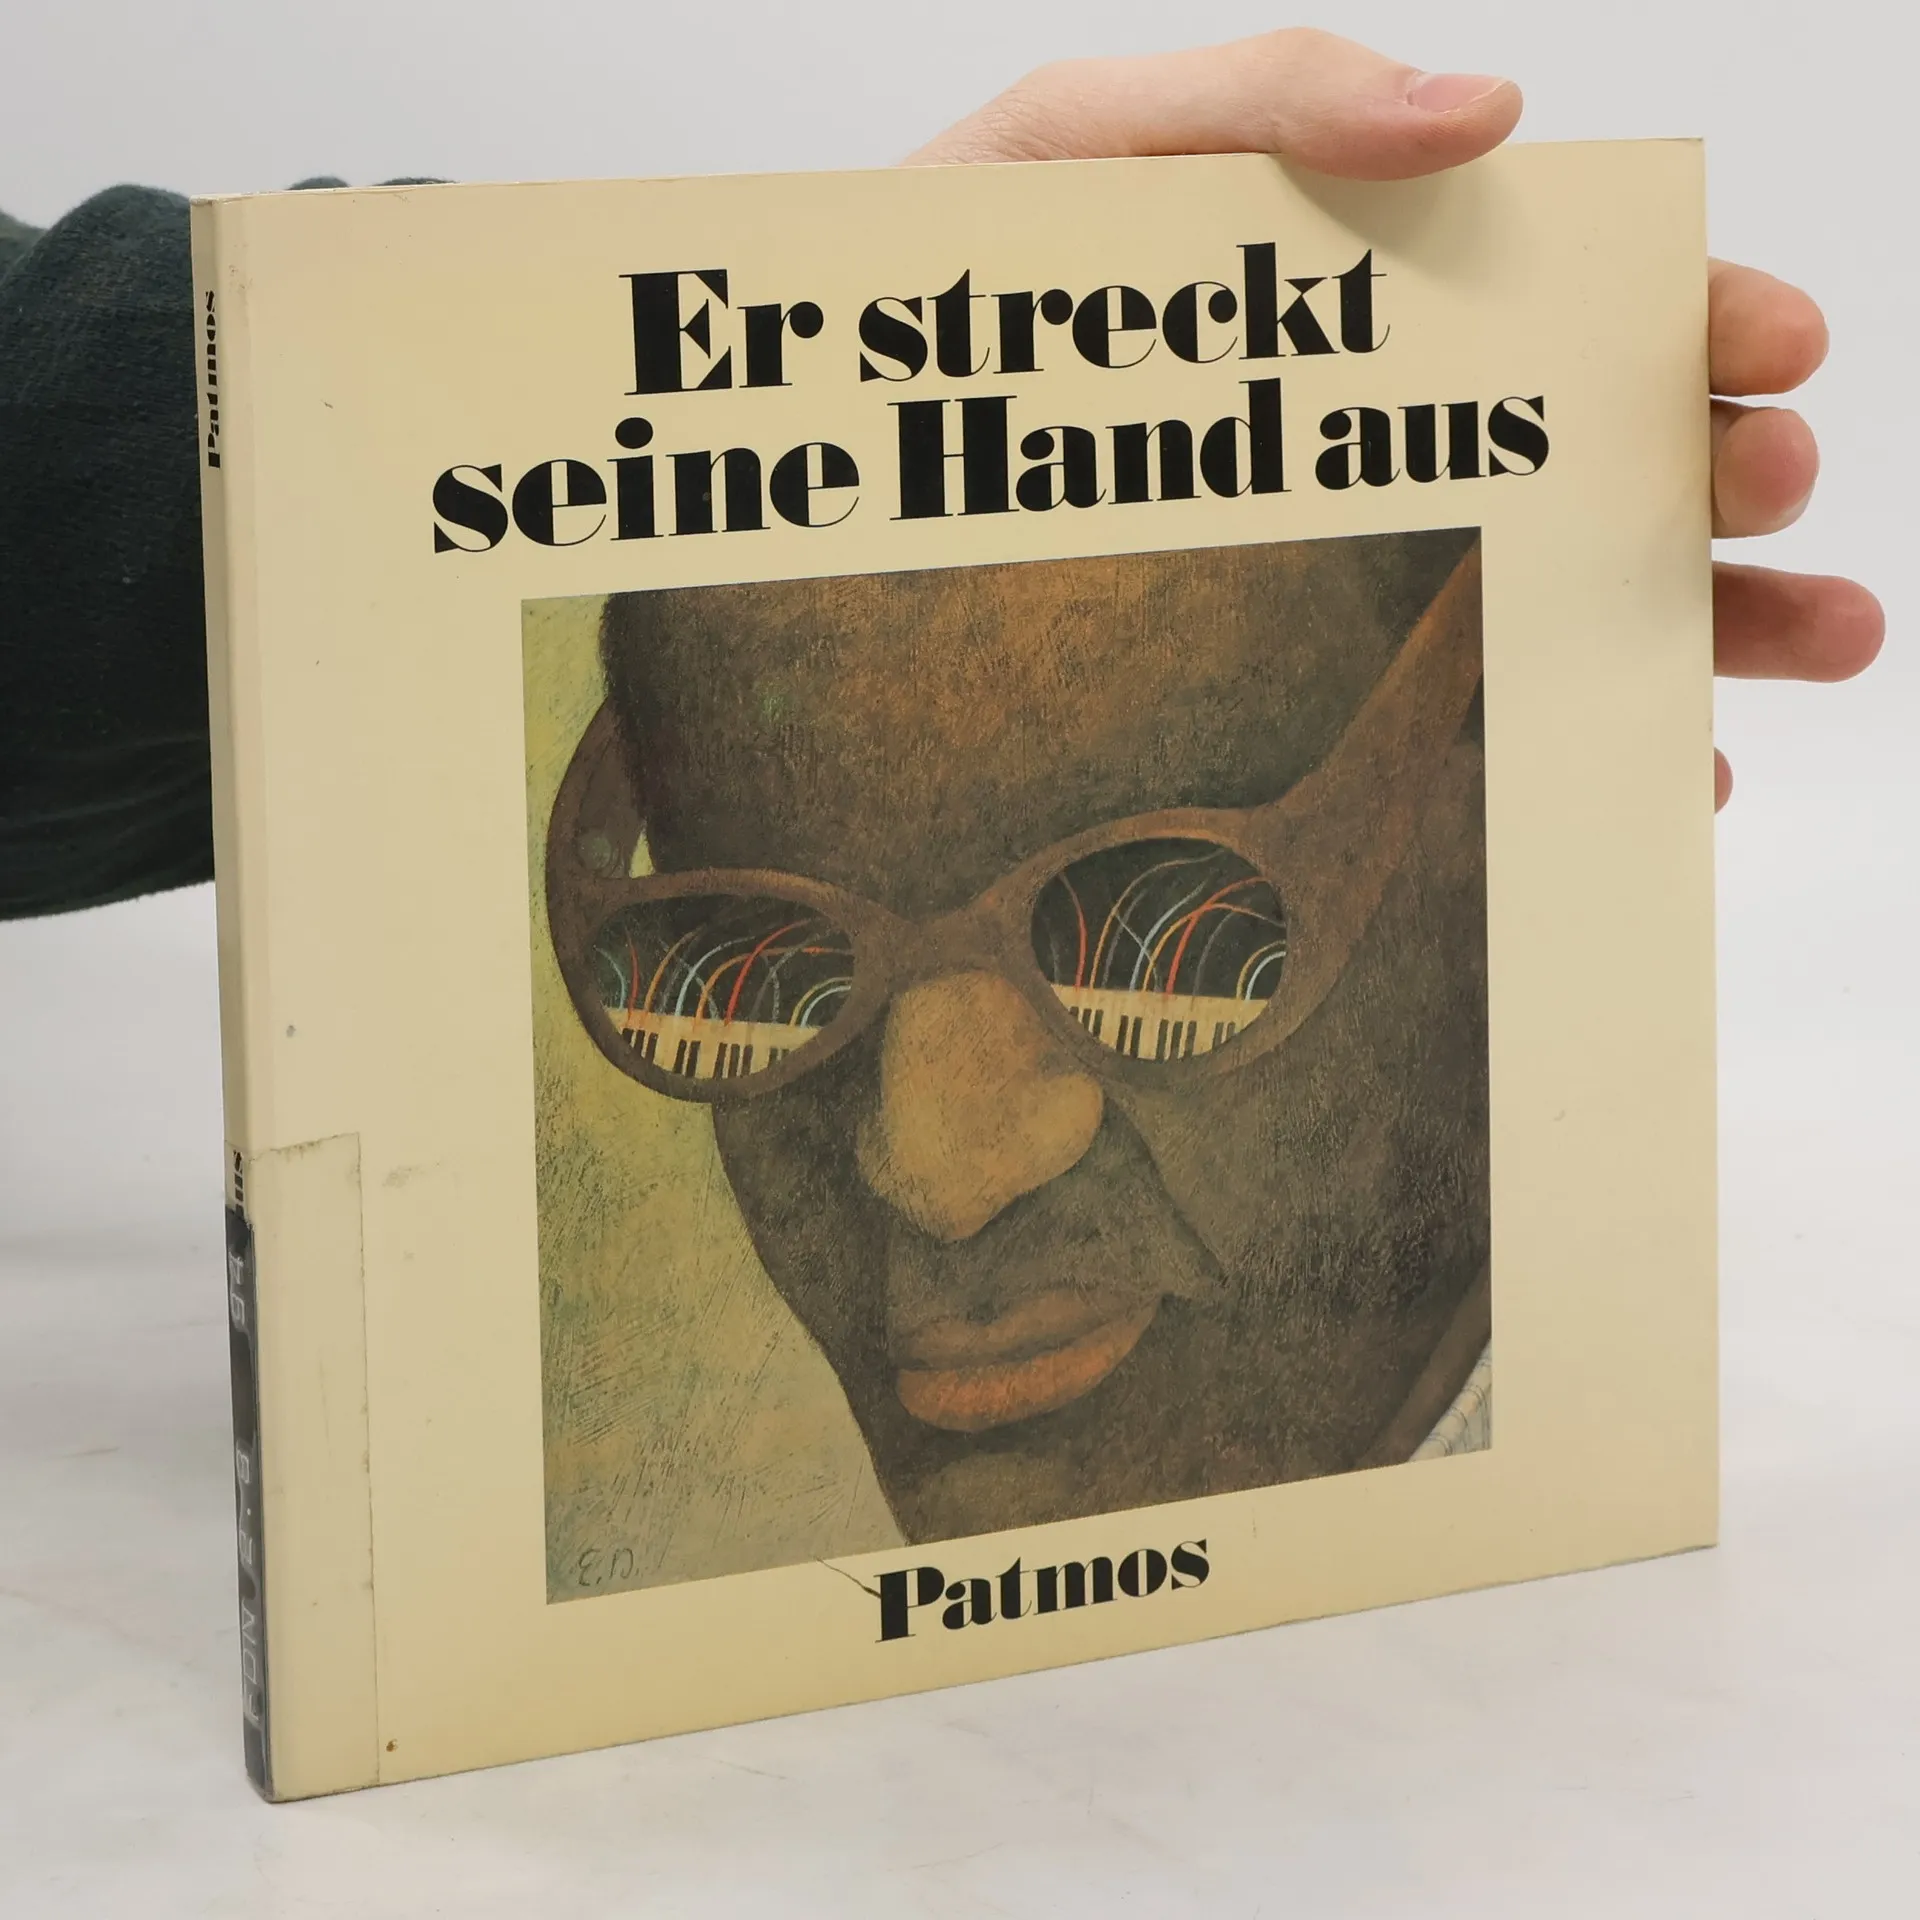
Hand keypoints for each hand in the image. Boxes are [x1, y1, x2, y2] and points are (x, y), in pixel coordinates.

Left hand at [909, 29, 1884, 808]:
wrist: (806, 469)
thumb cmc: (937, 297)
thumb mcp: (1076, 147)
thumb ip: (1265, 100)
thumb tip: (1486, 113)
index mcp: (1343, 314)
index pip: (1553, 312)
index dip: (1679, 324)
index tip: (1771, 347)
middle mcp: (1358, 458)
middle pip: (1581, 466)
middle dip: (1710, 477)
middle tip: (1770, 491)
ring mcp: (1327, 595)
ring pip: (1548, 613)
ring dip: (1694, 628)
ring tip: (1803, 642)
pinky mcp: (1270, 721)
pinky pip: (1443, 752)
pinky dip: (1562, 764)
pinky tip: (1650, 777)